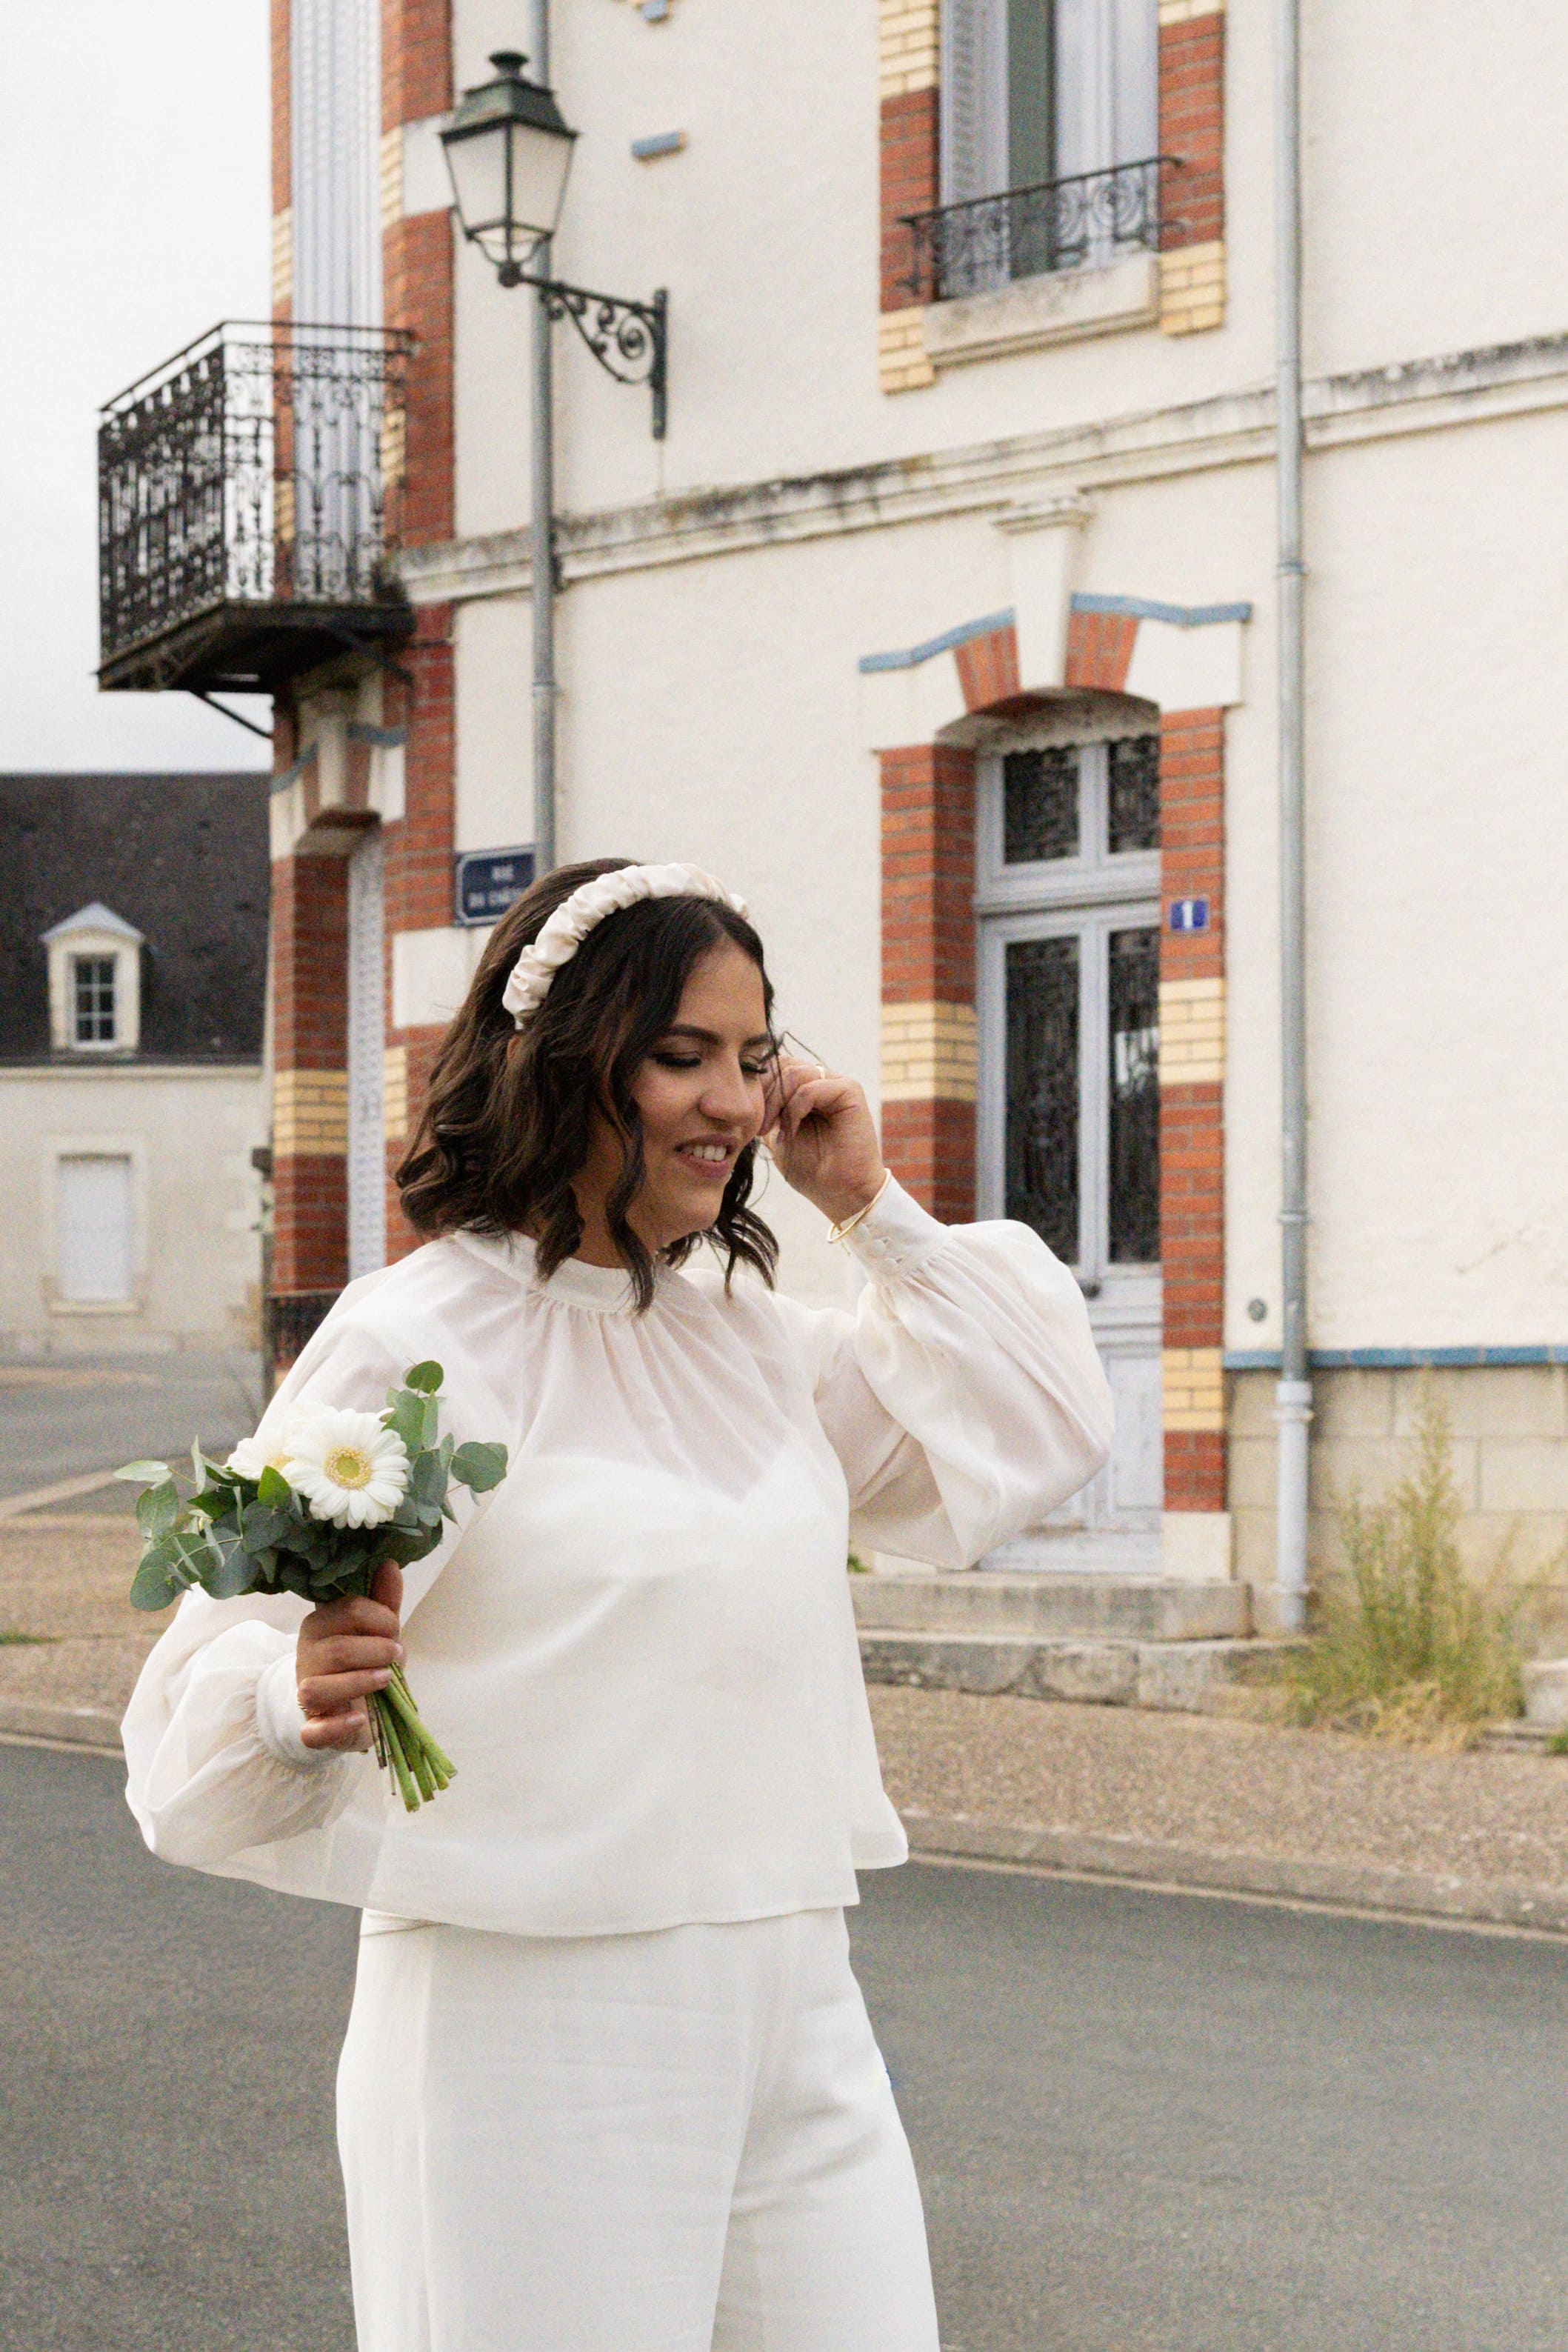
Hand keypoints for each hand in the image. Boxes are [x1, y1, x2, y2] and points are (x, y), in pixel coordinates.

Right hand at [295, 1559, 403, 1753]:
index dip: (381, 1619)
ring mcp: (305, 1695)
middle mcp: (307, 1657)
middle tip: (395, 1655)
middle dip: (377, 1651)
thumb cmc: (363, 1663)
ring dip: (359, 1683)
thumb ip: (384, 1601)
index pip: (347, 1610)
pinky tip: (360, 1717)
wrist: (348, 1709)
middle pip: (337, 1650)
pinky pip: (314, 1732)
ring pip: (317, 1688)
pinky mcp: (311, 1729)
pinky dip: (338, 1726)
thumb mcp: (377, 1631)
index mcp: (320, 1626)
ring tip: (385, 1679)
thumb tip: (389, 1563)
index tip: (395, 1630)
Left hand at [762, 1054, 886, 1228]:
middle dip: (764, 1092)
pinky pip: (812, 1086)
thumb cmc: (811, 1169)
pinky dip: (795, 1108)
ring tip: (771, 1129)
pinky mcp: (850, 1092)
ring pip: (795, 1072)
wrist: (840, 1192)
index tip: (748, 1118)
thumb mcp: (776, 1135)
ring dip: (776, 1101)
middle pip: (782, 1063)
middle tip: (758, 1125)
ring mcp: (837, 1084)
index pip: (775, 1066)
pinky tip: (791, 1131)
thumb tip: (743, 1092)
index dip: (757, 1086)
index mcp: (805, 1088)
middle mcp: (822, 1081)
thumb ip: (766, 1111)